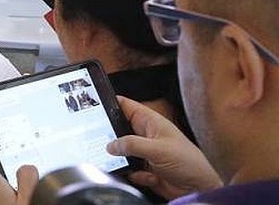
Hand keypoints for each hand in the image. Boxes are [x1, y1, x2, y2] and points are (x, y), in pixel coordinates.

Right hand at [106, 96, 221, 199]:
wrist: (200, 188)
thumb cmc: (189, 162)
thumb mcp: (158, 149)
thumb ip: (132, 145)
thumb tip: (110, 145)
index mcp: (150, 122)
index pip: (125, 106)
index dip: (109, 103)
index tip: (92, 106)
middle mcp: (145, 135)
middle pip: (118, 130)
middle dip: (110, 136)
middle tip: (102, 140)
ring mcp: (144, 152)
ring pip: (121, 151)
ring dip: (121, 158)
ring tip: (125, 162)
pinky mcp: (144, 169)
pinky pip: (128, 169)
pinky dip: (134, 174)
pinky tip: (149, 176)